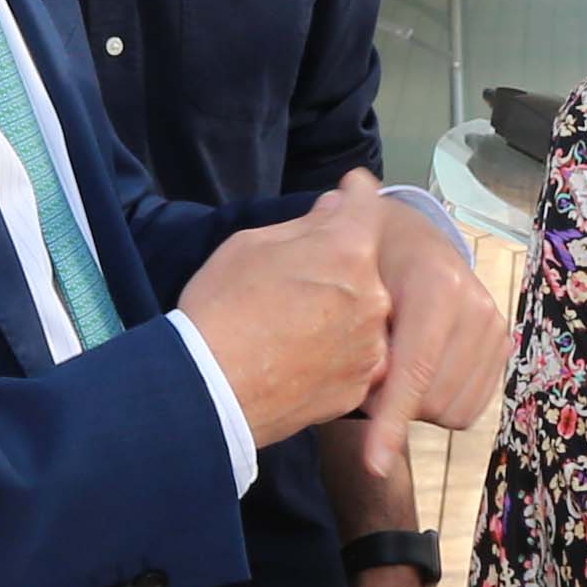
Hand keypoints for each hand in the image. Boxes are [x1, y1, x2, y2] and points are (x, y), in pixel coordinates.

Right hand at [181, 184, 398, 446]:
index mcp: (348, 250)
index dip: (354, 194)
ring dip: (344, 310)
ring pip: (366, 313)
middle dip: (342, 262)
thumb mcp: (251, 246)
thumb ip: (304, 225)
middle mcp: (374, 295)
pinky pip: (359, 356)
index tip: (348, 194)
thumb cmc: (222, 308)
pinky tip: (303, 356)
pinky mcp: (362, 385)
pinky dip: (340, 352)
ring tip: (297, 325)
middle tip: (300, 276)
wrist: (211, 392)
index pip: (366, 203)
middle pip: (366, 264)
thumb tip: (336, 207)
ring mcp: (372, 345)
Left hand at [349, 177, 508, 484]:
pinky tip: (418, 375)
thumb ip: (349, 327)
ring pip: (454, 410)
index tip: (373, 465)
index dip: (392, 422)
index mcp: (436, 285)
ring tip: (391, 371)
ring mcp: (495, 326)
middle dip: (395, 407)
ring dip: (416, 406)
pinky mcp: (503, 344)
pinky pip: (471, 408)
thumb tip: (362, 382)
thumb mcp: (346, 279)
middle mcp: (477, 305)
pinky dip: (438, 404)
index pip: (415, 370)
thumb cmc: (365, 259)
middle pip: (435, 400)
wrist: (407, 236)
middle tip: (365, 379)